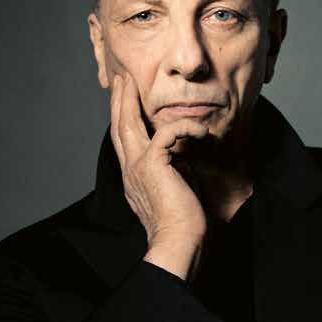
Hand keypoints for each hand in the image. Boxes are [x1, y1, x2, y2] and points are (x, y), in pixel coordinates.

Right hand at [110, 71, 208, 247]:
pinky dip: (185, 127)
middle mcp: (130, 171)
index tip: (127, 102)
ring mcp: (137, 167)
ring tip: (131, 82)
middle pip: (119, 128)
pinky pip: (167, 133)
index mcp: (135, 178)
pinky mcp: (152, 165)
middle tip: (120, 80)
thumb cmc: (186, 224)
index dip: (124, 120)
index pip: (126, 143)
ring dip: (130, 100)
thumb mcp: (177, 190)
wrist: (180, 241)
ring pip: (129, 123)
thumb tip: (184, 157)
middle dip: (119, 102)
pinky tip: (202, 131)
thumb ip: (175, 171)